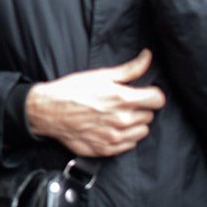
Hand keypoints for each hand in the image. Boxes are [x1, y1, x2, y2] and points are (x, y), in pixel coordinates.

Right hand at [25, 49, 165, 156]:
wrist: (48, 111)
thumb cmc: (72, 90)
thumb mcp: (100, 75)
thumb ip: (129, 69)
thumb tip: (148, 57)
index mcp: (122, 99)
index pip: (158, 100)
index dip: (151, 94)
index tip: (143, 93)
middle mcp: (121, 120)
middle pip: (149, 115)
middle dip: (139, 108)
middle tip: (122, 104)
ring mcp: (114, 137)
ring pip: (142, 131)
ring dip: (134, 124)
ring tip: (117, 116)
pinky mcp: (107, 149)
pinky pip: (130, 145)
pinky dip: (125, 137)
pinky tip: (110, 128)